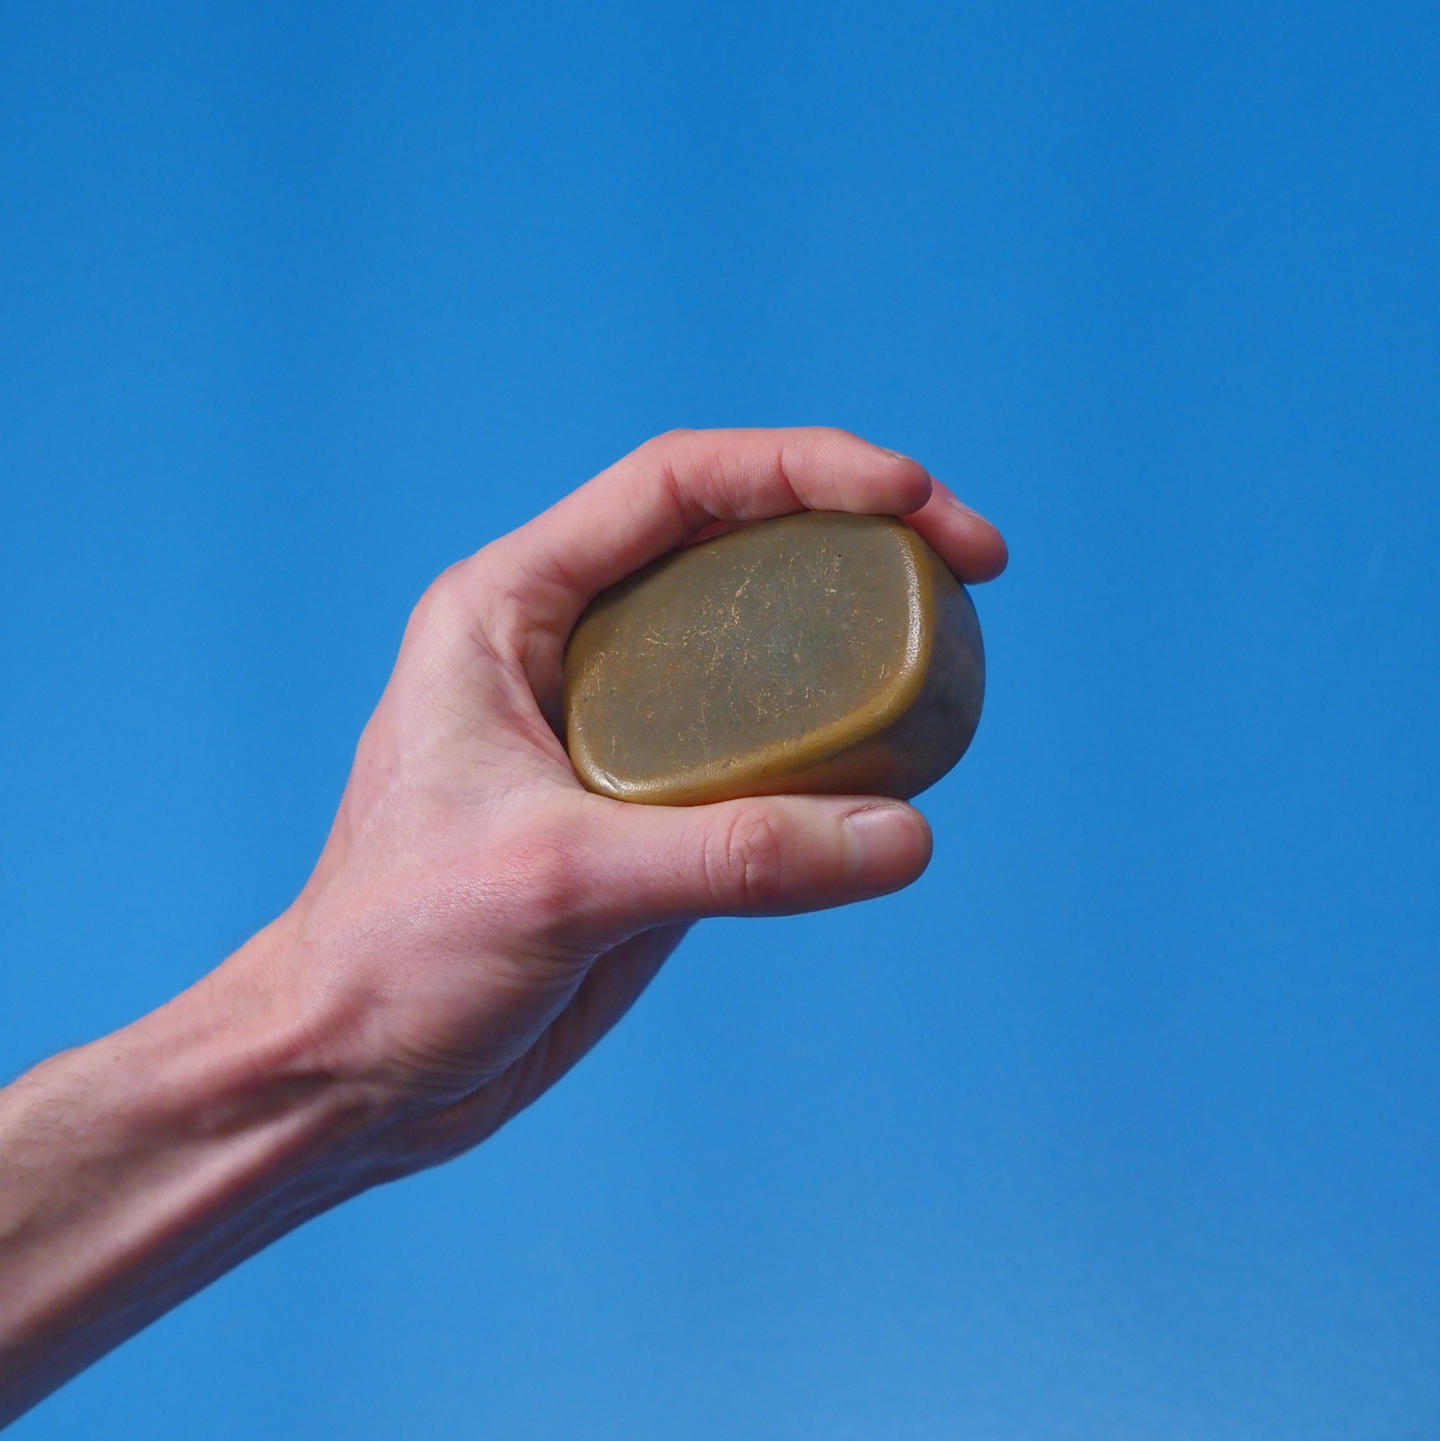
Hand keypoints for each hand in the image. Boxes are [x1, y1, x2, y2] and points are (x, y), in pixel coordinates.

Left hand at [263, 427, 1007, 1177]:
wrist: (354, 1072)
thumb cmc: (401, 955)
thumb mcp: (565, 881)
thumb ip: (736, 855)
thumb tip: (908, 836)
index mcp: (512, 606)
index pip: (677, 485)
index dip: (806, 468)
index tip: (916, 501)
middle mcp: (568, 645)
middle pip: (734, 545)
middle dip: (858, 533)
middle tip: (973, 565)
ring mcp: (615, 726)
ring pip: (756, 644)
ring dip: (853, 631)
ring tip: (952, 643)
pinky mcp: (650, 806)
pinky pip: (761, 747)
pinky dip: (834, 740)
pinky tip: (896, 759)